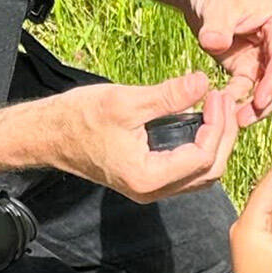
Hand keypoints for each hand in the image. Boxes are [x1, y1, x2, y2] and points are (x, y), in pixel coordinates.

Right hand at [43, 73, 240, 204]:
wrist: (48, 134)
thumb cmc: (79, 118)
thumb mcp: (127, 101)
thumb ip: (169, 96)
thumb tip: (202, 82)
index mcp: (148, 177)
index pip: (202, 157)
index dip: (218, 126)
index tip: (216, 95)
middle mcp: (152, 190)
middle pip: (209, 171)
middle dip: (223, 135)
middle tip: (223, 99)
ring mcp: (151, 188)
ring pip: (201, 174)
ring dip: (215, 142)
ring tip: (216, 107)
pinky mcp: (148, 178)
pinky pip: (187, 170)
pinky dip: (200, 147)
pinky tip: (201, 120)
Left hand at [181, 0, 271, 125]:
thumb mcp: (218, 6)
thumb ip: (218, 26)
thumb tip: (214, 42)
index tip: (259, 100)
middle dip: (266, 100)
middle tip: (246, 118)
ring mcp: (263, 56)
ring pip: (266, 88)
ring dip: (253, 106)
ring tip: (236, 121)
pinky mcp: (246, 66)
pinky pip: (246, 88)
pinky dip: (237, 100)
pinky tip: (223, 108)